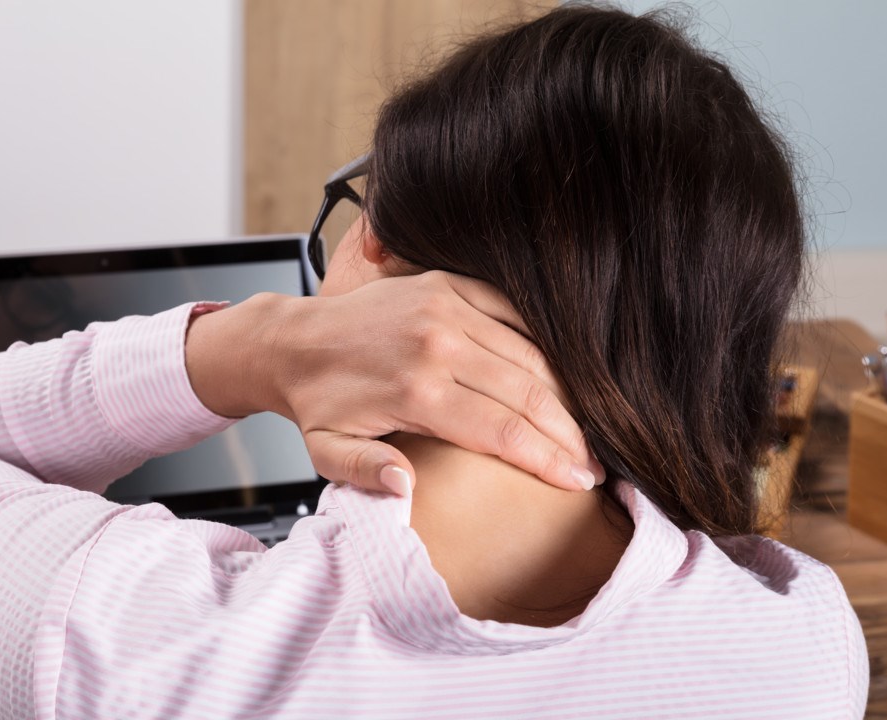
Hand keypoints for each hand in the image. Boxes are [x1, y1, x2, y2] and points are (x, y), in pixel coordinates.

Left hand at [185, 271, 601, 494]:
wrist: (294, 341)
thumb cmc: (318, 404)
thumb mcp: (328, 452)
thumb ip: (366, 473)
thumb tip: (407, 488)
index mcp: (416, 392)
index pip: (503, 431)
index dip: (548, 459)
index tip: (579, 481)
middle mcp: (437, 345)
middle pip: (528, 394)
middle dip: (568, 433)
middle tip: (593, 463)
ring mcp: (445, 308)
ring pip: (528, 353)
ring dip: (562, 393)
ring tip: (581, 427)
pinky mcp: (447, 284)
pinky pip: (511, 312)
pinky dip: (540, 343)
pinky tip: (557, 376)